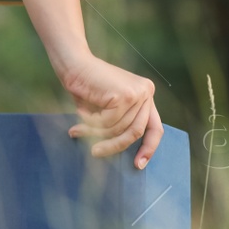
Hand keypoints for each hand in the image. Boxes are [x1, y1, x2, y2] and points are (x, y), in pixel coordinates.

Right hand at [57, 54, 163, 168]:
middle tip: (95, 152)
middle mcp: (147, 92)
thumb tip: (129, 156)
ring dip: (96, 133)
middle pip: (136, 132)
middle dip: (114, 146)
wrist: (72, 64)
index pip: (155, 128)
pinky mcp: (125, 95)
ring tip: (77, 131)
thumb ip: (121, 124)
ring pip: (119, 129)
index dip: (148, 148)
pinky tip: (80, 117)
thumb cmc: (86, 88)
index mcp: (146, 95)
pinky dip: (91, 124)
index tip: (138, 164)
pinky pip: (108, 123)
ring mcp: (138, 93)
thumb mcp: (109, 110)